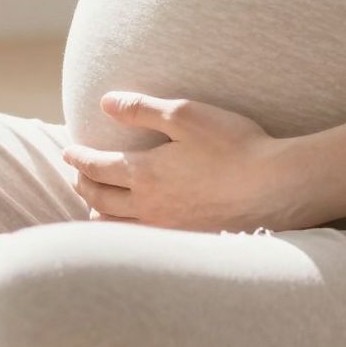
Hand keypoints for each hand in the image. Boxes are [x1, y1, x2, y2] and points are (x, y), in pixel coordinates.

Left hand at [62, 92, 304, 231]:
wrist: (276, 188)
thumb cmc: (234, 146)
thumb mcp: (185, 115)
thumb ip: (141, 109)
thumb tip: (105, 102)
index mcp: (145, 174)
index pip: (97, 168)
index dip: (78, 159)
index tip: (69, 152)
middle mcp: (149, 207)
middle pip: (99, 200)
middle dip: (83, 185)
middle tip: (76, 175)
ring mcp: (168, 230)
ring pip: (117, 229)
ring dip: (98, 215)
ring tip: (94, 207)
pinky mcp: (187, 243)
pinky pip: (142, 243)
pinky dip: (124, 235)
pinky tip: (132, 230)